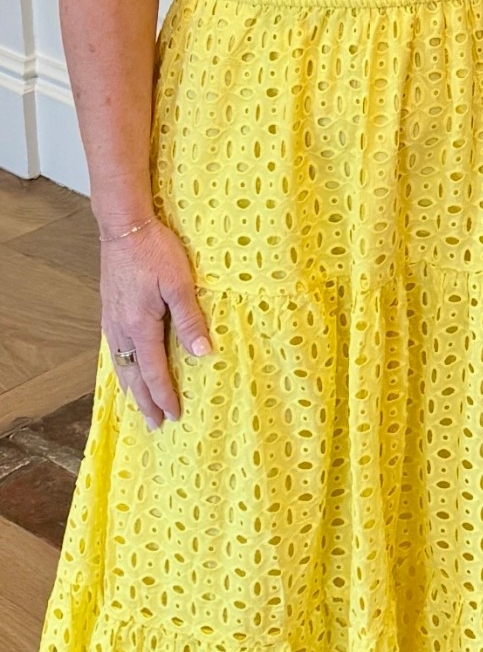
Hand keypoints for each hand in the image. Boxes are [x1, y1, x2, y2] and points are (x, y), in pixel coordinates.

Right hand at [100, 217, 211, 428]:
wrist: (124, 226)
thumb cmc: (155, 250)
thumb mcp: (180, 283)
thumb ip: (190, 319)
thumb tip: (203, 354)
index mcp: (140, 325)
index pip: (154, 371)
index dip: (164, 395)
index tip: (174, 415)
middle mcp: (122, 328)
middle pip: (133, 375)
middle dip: (145, 401)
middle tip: (155, 425)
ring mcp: (112, 319)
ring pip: (120, 363)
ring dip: (131, 387)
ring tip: (138, 405)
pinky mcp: (109, 309)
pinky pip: (114, 349)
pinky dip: (121, 367)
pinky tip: (125, 367)